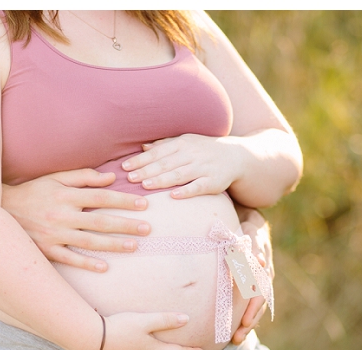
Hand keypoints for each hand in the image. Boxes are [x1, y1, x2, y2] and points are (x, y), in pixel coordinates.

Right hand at [2, 169, 151, 271]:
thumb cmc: (32, 192)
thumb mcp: (55, 179)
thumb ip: (83, 177)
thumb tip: (111, 178)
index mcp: (65, 196)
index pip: (100, 197)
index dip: (123, 201)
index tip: (143, 204)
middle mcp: (61, 215)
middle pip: (99, 221)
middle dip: (125, 225)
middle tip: (147, 228)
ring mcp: (53, 234)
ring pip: (88, 242)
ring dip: (113, 245)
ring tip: (133, 247)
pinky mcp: (46, 250)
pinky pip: (69, 259)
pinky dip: (86, 264)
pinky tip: (104, 267)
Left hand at [121, 134, 242, 198]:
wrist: (236, 156)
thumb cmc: (205, 150)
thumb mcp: (186, 142)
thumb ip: (165, 145)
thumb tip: (142, 147)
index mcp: (183, 143)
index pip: (158, 152)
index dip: (141, 160)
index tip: (124, 167)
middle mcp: (192, 154)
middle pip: (166, 163)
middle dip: (146, 171)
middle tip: (129, 178)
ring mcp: (203, 168)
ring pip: (179, 174)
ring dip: (161, 180)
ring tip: (145, 186)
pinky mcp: (213, 182)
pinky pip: (198, 187)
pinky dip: (186, 191)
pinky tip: (173, 196)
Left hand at [231, 209, 273, 344]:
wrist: (252, 226)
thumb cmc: (247, 229)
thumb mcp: (249, 233)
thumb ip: (251, 246)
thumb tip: (258, 259)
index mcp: (263, 268)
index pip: (260, 292)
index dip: (252, 308)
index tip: (244, 322)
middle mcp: (265, 278)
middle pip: (259, 304)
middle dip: (249, 322)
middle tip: (237, 337)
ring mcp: (260, 283)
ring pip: (257, 307)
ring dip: (247, 324)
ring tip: (236, 340)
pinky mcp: (253, 287)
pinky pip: (252, 305)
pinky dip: (245, 318)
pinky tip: (236, 332)